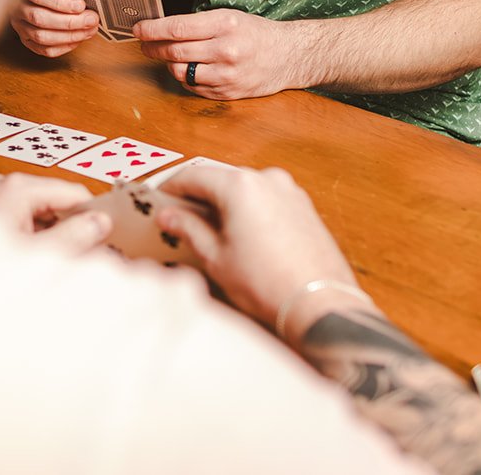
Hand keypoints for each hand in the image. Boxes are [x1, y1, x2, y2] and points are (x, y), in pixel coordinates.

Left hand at [0, 172, 110, 253]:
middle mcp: (4, 186)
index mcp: (18, 188)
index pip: (72, 192)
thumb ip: (75, 236)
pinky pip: (22, 222)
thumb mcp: (39, 253)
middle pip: (55, 202)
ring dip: (54, 235)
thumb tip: (100, 223)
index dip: (94, 213)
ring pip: (39, 214)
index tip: (113, 233)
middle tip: (94, 253)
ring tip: (69, 262)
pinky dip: (36, 238)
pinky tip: (44, 261)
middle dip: (73, 227)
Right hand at [9, 0, 100, 56]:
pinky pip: (43, 49)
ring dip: (69, 37)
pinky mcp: (26, 38)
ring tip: (89, 30)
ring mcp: (19, 24)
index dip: (60, 3)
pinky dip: (63, 47)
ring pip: (41, 37)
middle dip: (70, 22)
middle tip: (92, 20)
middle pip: (39, 18)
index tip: (81, 5)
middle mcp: (18, 5)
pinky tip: (77, 39)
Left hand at [134, 9, 300, 98]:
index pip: (176, 28)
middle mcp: (225, 50)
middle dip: (153, 48)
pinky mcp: (228, 93)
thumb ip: (198, 24)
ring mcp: (227, 75)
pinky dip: (186, 78)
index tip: (137, 29)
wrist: (289, 56)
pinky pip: (193, 87)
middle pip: (174, 51)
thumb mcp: (229, 17)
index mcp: (225, 24)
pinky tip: (189, 69)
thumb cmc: (256, 33)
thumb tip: (160, 29)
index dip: (151, 30)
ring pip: (180, 72)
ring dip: (169, 64)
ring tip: (169, 56)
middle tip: (144, 44)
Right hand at [151, 165, 360, 331]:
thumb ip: (189, 229)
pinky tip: (241, 235)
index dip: (172, 187)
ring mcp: (290, 192)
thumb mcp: (215, 257)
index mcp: (241, 185)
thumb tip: (169, 216)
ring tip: (210, 231)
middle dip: (199, 197)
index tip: (160, 200)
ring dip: (225, 203)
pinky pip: (266, 200)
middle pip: (221, 179)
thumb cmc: (268, 283)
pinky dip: (249, 210)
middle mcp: (268, 179)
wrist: (320, 305)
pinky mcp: (304, 208)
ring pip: (245, 189)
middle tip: (180, 217)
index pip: (194, 175)